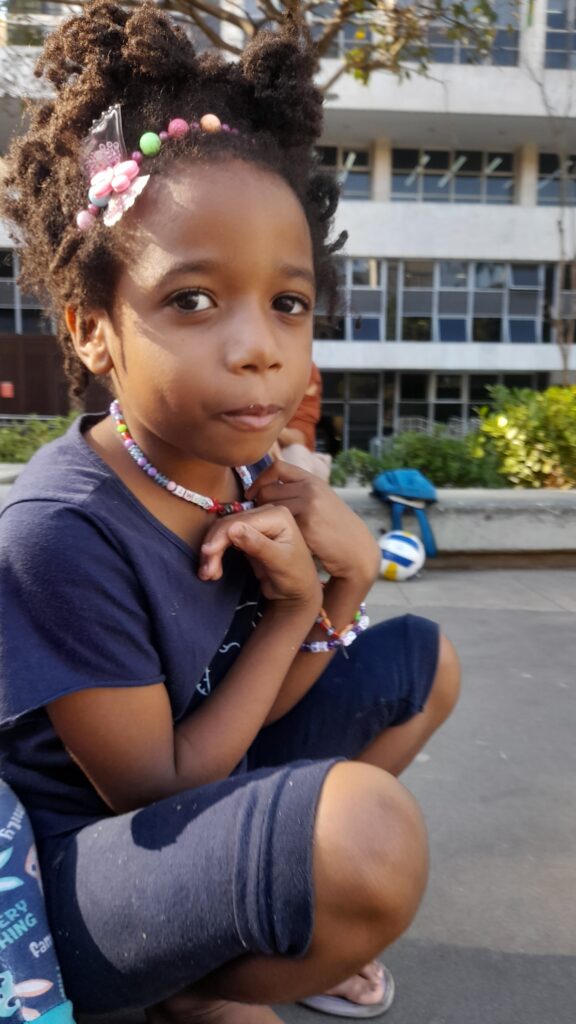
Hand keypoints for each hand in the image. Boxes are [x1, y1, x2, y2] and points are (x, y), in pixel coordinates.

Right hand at [199, 504, 321, 606]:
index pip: (240, 521)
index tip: (207, 556)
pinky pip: (225, 539)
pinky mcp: (247, 534)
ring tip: (208, 574)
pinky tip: (214, 570)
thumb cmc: (295, 576)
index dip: (220, 537)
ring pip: (222, 532)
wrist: (297, 591)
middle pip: (228, 524)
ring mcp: (255, 523)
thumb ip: (258, 545)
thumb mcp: (279, 562)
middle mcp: (265, 513)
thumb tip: (233, 528)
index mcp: (277, 514)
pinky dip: (215, 553)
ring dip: (211, 552)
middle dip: (213, 547)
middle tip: (206, 573)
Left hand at [246, 461, 380, 583]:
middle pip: (267, 490)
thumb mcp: (321, 501)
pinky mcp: (306, 524)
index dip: (259, 479)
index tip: (250, 495)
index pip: (277, 466)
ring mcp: (308, 505)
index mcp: (312, 480)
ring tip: (267, 531)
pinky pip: (278, 525)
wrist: (355, 548)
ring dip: (264, 520)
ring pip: (269, 508)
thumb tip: (269, 489)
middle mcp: (310, 488)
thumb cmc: (336, 529)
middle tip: (260, 520)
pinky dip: (273, 532)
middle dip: (258, 505)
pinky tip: (277, 540)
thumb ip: (300, 492)